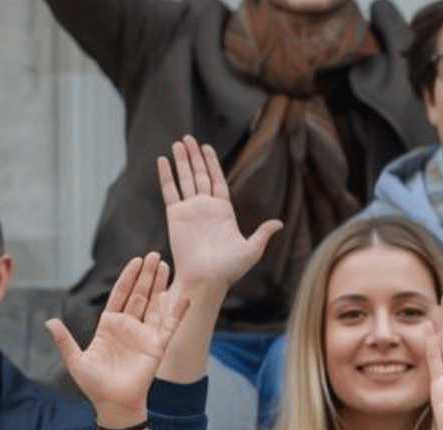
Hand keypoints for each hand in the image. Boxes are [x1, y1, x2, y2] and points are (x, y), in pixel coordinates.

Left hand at [47, 253, 189, 427]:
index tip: (136, 261)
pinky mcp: (157, 347)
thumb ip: (65, 340)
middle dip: (146, 275)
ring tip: (165, 266)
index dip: (128, 278)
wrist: (113, 404)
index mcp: (109, 326)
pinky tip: (183, 298)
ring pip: (155, 305)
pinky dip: (177, 313)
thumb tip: (50, 322)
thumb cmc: (94, 384)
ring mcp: (144, 335)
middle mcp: (128, 327)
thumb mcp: (75, 360)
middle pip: (140, 295)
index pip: (120, 296)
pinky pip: (169, 326)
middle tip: (154, 255)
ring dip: (160, 286)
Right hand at [158, 135, 281, 288]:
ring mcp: (190, 210)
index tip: (206, 147)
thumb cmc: (230, 269)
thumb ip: (263, 233)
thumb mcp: (252, 249)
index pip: (217, 181)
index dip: (212, 163)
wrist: (207, 279)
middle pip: (199, 175)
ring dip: (181, 160)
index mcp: (223, 212)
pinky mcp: (175, 216)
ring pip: (185, 179)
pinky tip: (163, 160)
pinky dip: (166, 175)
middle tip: (187, 137)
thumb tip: (279, 223)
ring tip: (177, 142)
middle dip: (194, 156)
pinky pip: (170, 191)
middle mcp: (205, 208)